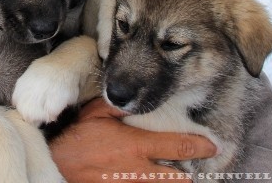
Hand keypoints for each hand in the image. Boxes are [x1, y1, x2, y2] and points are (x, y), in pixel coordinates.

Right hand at [49, 98, 216, 182]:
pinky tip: (151, 179)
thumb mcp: (97, 113)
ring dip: (172, 182)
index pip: (178, 145)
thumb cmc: (78, 137)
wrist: (59, 163)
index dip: (199, 146)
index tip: (212, 146)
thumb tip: (133, 97)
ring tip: (175, 175)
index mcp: (136, 144)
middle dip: (189, 175)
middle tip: (192, 169)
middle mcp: (139, 169)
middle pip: (179, 179)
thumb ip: (117, 106)